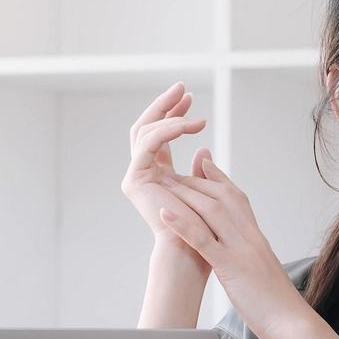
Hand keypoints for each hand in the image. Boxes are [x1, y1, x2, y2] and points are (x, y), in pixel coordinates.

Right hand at [121, 82, 208, 254]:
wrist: (193, 251)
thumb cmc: (203, 228)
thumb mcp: (204, 189)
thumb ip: (200, 169)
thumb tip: (204, 149)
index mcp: (158, 173)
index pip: (160, 134)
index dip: (172, 113)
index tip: (189, 97)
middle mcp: (143, 172)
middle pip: (145, 127)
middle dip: (164, 105)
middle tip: (182, 88)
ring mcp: (136, 175)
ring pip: (144, 131)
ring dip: (171, 117)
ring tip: (196, 114)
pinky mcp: (134, 179)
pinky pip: (148, 144)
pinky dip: (168, 130)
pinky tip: (188, 125)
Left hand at [155, 150, 312, 338]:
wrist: (293, 322)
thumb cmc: (279, 304)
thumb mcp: (264, 272)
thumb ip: (252, 255)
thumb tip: (243, 253)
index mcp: (257, 237)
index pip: (237, 198)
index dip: (219, 178)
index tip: (204, 164)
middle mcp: (250, 236)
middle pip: (221, 197)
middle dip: (196, 180)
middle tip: (173, 170)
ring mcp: (241, 249)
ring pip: (211, 211)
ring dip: (185, 194)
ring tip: (164, 181)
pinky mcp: (232, 267)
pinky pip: (203, 240)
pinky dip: (182, 223)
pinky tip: (164, 213)